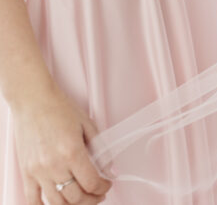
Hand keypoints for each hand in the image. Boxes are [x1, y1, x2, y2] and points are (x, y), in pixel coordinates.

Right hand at [11, 90, 111, 204]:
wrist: (33, 100)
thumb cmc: (60, 108)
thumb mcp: (88, 125)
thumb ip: (102, 149)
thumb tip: (111, 170)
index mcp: (72, 152)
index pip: (91, 183)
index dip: (103, 188)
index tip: (107, 185)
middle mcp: (54, 165)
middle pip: (75, 197)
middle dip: (91, 199)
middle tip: (98, 194)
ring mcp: (37, 171)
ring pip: (56, 203)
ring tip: (81, 198)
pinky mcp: (26, 172)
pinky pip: (32, 200)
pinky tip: (57, 203)